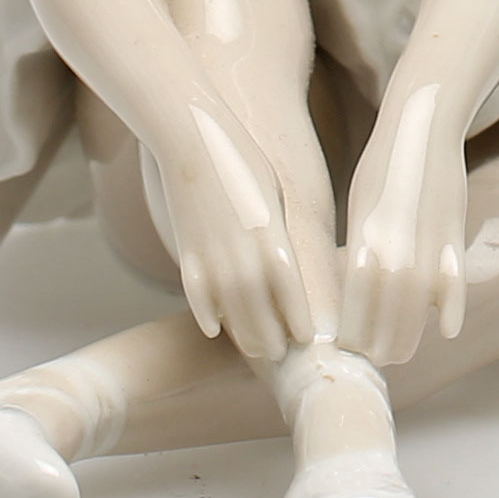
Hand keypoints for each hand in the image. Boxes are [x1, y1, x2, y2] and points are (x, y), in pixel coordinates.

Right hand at [154, 113, 312, 360]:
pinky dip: (209, 315)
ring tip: (259, 351)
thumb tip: (287, 266)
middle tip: (285, 356)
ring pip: (232, 314)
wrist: (193, 140)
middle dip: (274, 338)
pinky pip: (199, 298)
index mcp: (273, 240)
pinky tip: (217, 330)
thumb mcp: (274, 196)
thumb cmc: (244, 161)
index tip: (311, 340)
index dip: (300, 322)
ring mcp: (211, 260)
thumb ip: (279, 235)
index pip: (291, 297)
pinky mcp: (187, 255)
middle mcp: (244, 257)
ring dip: (245, 335)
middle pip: (261, 315)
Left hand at [339, 94, 469, 365]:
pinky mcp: (453, 234)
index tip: (350, 351)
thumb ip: (359, 252)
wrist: (421, 125)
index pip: (353, 312)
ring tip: (402, 352)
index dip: (351, 338)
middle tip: (377, 358)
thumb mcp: (358, 208)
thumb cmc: (382, 166)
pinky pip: (453, 284)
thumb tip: (353, 292)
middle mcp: (392, 250)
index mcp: (361, 242)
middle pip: (385, 321)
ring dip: (410, 337)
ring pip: (418, 311)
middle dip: (379, 347)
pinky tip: (447, 328)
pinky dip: (450, 309)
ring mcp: (426, 244)